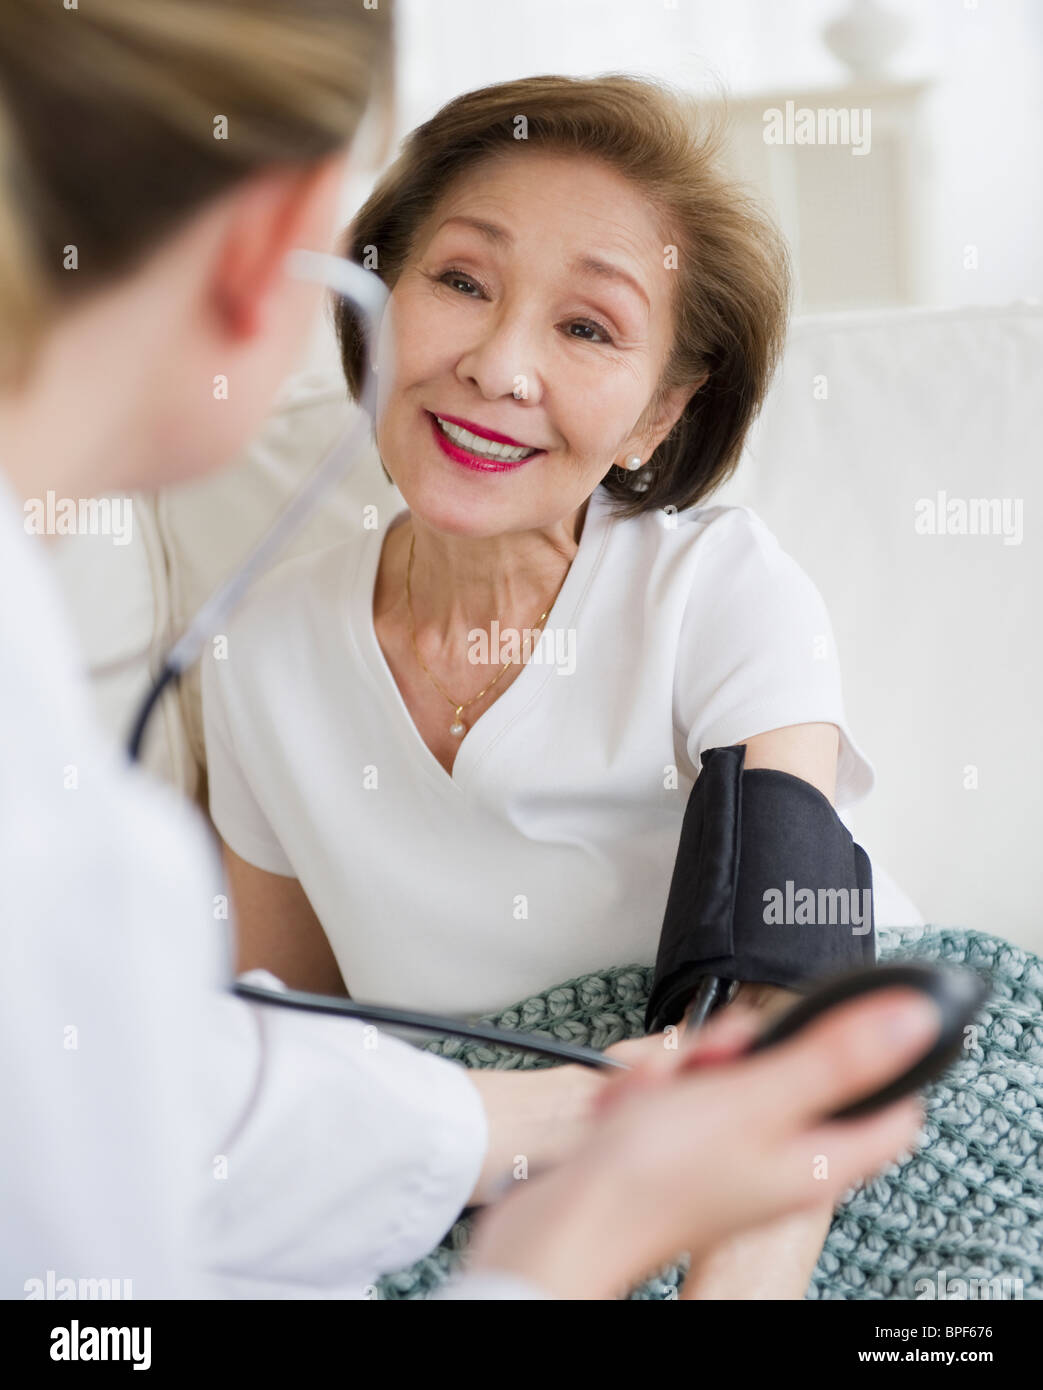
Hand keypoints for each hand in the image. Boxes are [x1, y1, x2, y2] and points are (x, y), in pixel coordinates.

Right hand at [467, 987, 935, 1297]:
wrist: (564, 1217)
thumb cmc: (650, 1180)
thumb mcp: (751, 1097)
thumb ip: (832, 1057)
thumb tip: (910, 1024)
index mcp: (816, 1159)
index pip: (886, 1106)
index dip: (867, 1056)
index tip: (827, 1025)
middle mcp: (778, 1159)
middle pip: (793, 1071)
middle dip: (745, 1050)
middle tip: (718, 1063)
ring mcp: (727, 1154)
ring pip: (731, 1074)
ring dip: (687, 1066)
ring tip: (660, 1093)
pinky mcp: (682, 1147)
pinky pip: (683, 1092)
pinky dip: (654, 1088)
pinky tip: (633, 1108)